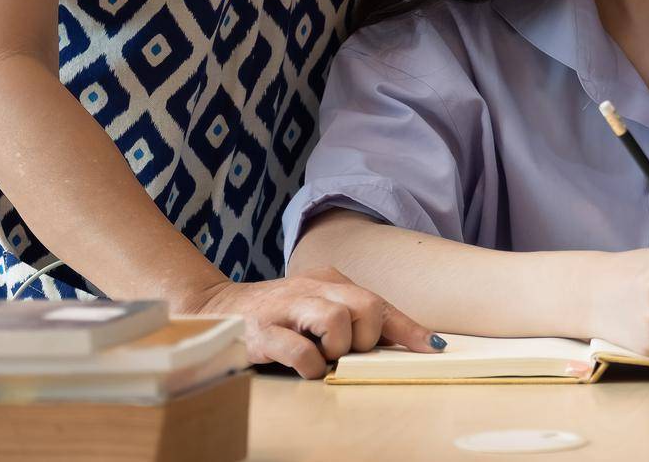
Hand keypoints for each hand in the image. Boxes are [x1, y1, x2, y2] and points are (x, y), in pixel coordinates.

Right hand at [179, 267, 442, 378]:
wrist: (216, 309)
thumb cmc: (278, 314)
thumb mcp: (318, 307)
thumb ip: (353, 319)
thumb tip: (401, 343)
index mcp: (331, 280)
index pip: (380, 302)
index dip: (408, 328)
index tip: (432, 348)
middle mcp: (313, 287)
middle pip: (366, 305)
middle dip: (367, 337)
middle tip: (350, 350)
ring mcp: (287, 307)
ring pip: (337, 321)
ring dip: (337, 348)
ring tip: (324, 356)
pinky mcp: (262, 331)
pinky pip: (300, 351)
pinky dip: (310, 366)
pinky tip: (305, 368)